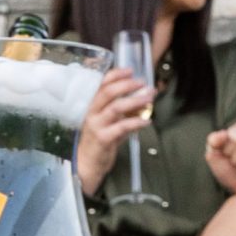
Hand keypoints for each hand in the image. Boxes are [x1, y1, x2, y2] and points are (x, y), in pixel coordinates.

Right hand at [77, 67, 153, 195]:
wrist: (87, 165)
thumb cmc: (98, 143)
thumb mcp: (108, 123)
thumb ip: (122, 113)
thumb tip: (142, 101)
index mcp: (92, 106)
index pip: (101, 84)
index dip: (115, 75)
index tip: (130, 70)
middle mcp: (92, 113)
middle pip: (108, 92)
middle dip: (127, 85)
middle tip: (143, 83)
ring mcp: (96, 125)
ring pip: (116, 107)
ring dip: (135, 101)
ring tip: (149, 98)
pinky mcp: (104, 138)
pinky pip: (122, 127)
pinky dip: (136, 122)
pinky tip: (146, 121)